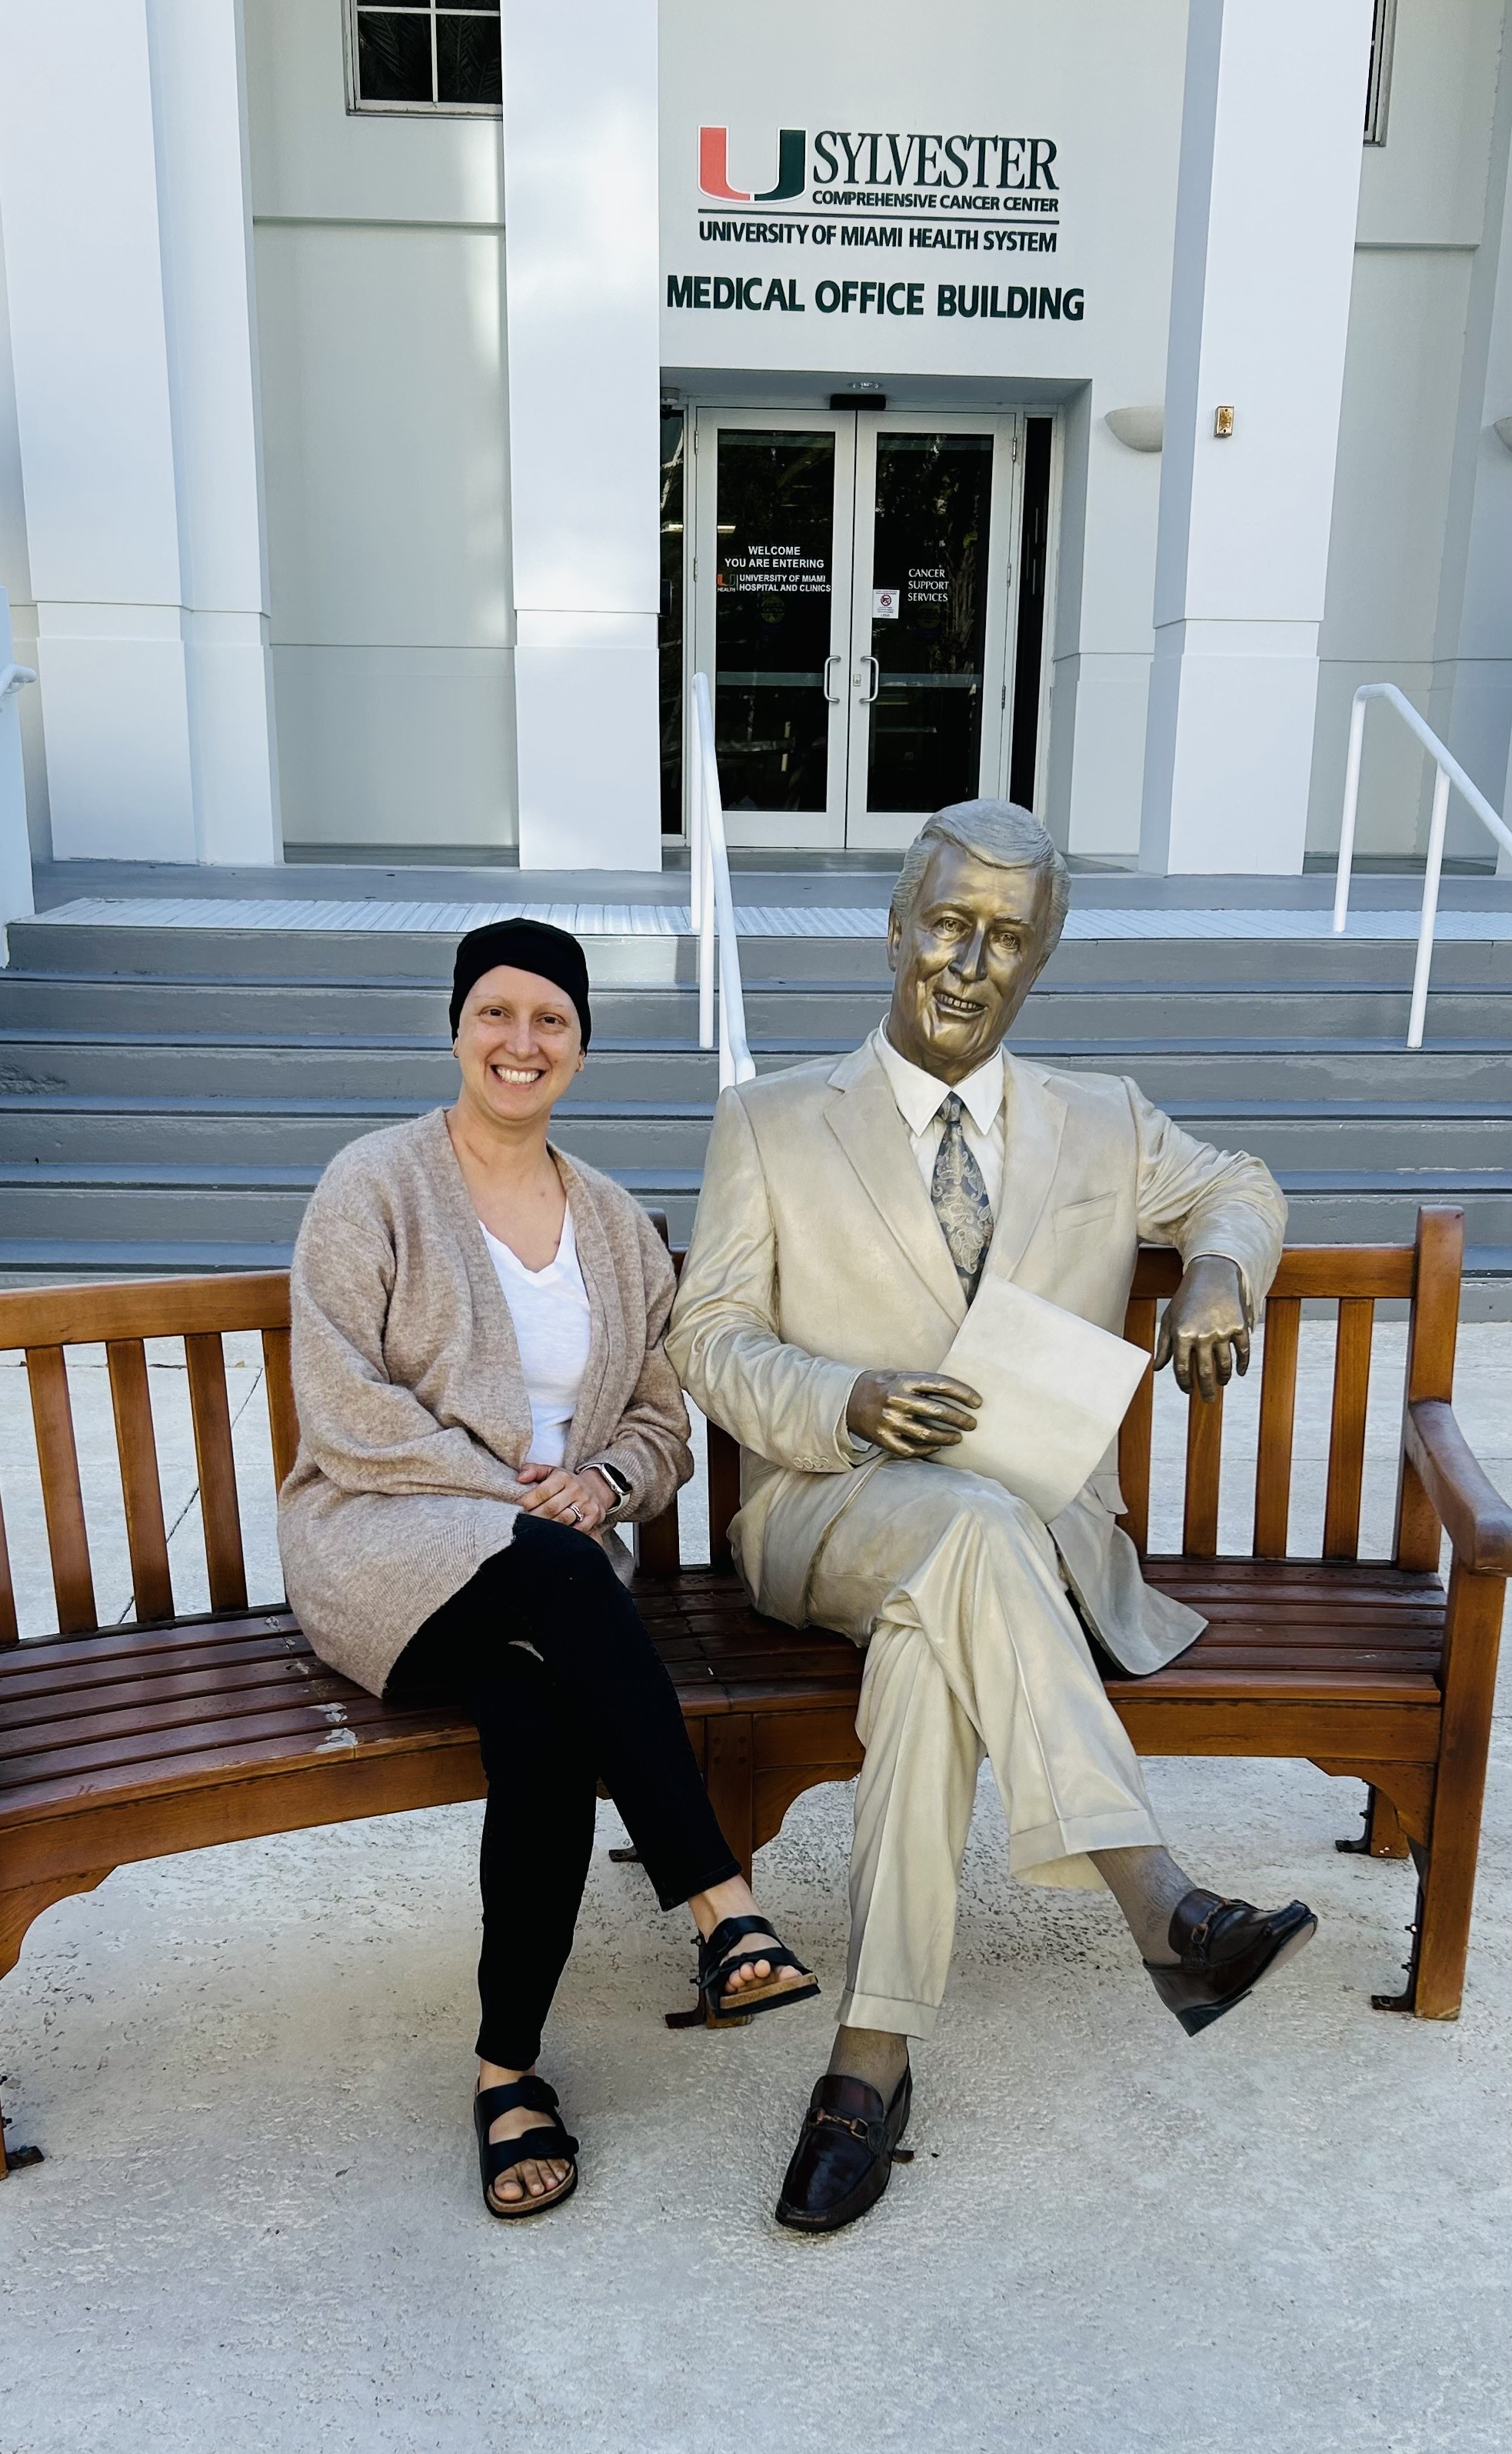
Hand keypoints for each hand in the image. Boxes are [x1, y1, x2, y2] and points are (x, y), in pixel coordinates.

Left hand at [516, 1462, 611, 1531]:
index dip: (527, 1502)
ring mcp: (586, 1502)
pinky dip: (566, 1534)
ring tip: (535, 1531)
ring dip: (548, 1528)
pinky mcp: (594, 1515)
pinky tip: (554, 1536)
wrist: (596, 1488)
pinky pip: (579, 1529)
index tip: (517, 1509)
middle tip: (523, 1524)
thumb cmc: (566, 1482)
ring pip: (564, 1520)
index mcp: (563, 1477)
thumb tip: (519, 1478)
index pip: (542, 1491)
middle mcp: (576, 1489)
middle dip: (535, 1517)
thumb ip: (533, 1471)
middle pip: (551, 1508)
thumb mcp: (551, 1471)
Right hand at [846, 1369, 981, 1458]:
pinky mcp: (883, 1438)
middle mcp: (897, 1399)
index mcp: (904, 1380)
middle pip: (938, 1411)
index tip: (978, 1402)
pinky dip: (927, 1449)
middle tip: (972, 1424)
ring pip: (927, 1433)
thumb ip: (924, 1384)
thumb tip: (959, 1395)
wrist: (847, 1399)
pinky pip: (910, 1448)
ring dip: (947, 1437)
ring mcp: (889, 1420)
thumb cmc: (882, 1386)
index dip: (963, 1393)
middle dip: (960, 1419)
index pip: (942, 1385)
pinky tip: (936, 1446)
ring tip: (958, 1438)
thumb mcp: (900, 1376)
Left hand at [1154, 1255, 1249, 1403]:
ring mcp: (1222, 1331)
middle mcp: (1202, 1335)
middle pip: (1204, 1371)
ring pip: (1224, 1364)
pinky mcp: (1238, 1326)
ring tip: (1221, 1383)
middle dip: (1206, 1390)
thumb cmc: (1186, 1299)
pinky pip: (1242, 1351)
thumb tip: (1157, 1369)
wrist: (1211, 1275)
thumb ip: (1164, 1346)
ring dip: (1223, 1378)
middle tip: (1208, 1399)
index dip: (1185, 1383)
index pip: (1182, 1368)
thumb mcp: (1170, 1319)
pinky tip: (1238, 1372)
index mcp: (1182, 1334)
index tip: (1188, 1390)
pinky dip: (1242, 1364)